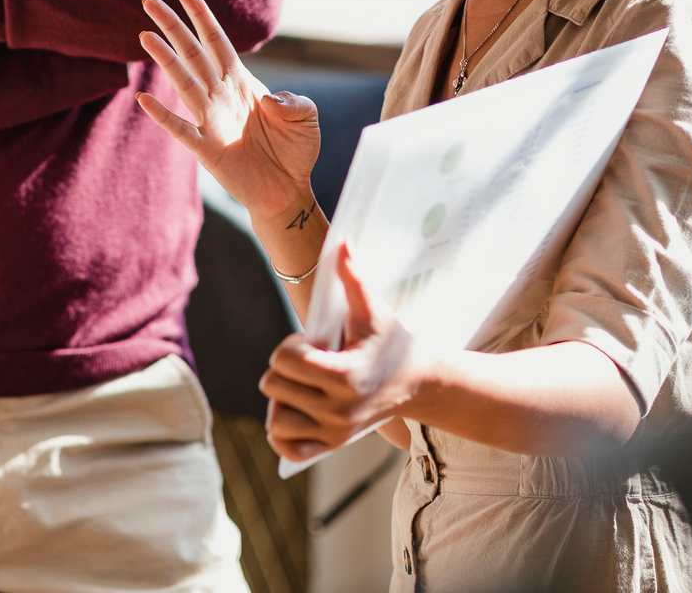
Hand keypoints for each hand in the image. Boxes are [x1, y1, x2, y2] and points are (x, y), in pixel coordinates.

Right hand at [137, 0, 319, 221]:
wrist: (287, 190)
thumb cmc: (295, 151)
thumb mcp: (306, 116)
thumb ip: (294, 101)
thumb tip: (269, 98)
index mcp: (242, 82)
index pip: (216, 41)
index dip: (200, 15)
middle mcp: (221, 95)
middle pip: (192, 53)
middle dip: (172, 26)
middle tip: (149, 2)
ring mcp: (211, 120)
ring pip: (184, 82)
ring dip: (165, 59)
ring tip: (146, 36)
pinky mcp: (206, 148)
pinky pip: (181, 128)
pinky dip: (163, 114)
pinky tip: (145, 99)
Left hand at [261, 244, 424, 463]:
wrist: (418, 383)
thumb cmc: (392, 340)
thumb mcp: (373, 309)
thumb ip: (354, 277)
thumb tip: (341, 243)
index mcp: (344, 375)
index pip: (283, 360)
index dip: (291, 345)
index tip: (312, 342)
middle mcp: (337, 409)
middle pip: (273, 386)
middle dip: (284, 368)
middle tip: (309, 361)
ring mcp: (334, 432)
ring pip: (276, 420)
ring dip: (282, 398)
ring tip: (303, 383)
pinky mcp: (332, 446)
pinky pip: (287, 447)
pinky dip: (281, 431)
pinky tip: (295, 408)